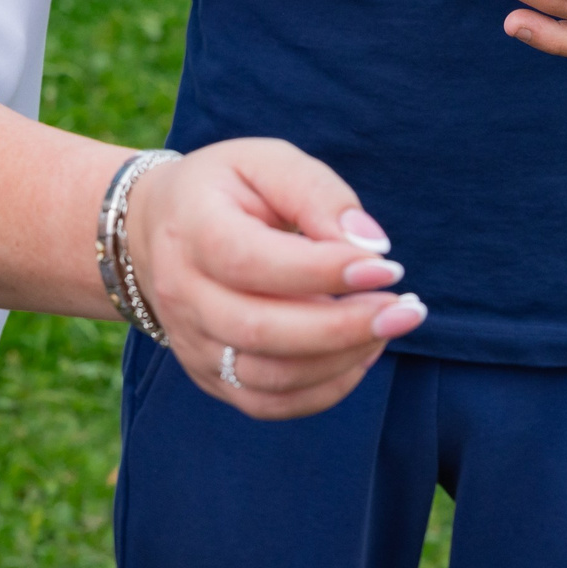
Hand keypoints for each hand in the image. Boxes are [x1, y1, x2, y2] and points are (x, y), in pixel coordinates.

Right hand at [124, 138, 425, 419]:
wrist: (159, 230)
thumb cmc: (226, 191)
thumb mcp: (267, 163)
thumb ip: (317, 193)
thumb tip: (371, 244)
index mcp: (192, 230)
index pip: (253, 262)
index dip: (323, 271)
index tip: (386, 266)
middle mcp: (183, 295)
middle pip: (260, 330)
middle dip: (344, 327)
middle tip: (407, 308)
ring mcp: (192, 343)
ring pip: (268, 377)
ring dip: (342, 360)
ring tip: (390, 324)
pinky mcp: (209, 376)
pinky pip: (269, 404)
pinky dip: (324, 389)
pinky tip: (361, 353)